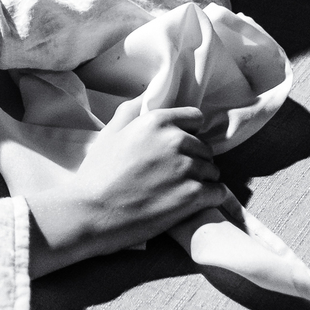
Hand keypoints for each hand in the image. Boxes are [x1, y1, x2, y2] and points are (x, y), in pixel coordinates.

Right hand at [26, 107, 224, 276]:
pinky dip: (210, 198)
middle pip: (205, 147)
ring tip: (180, 192)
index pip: (196, 119)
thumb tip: (146, 96)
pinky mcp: (193, 195)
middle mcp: (175, 140)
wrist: (91, 213)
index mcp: (156, 121)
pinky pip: (218, 192)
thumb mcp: (109, 133)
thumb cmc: (96, 175)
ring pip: (213, 170)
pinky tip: (193, 204)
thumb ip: (131, 111)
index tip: (179, 150)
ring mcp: (186, 168)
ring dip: (202, 181)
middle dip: (195, 160)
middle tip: (175, 177)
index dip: (189, 134)